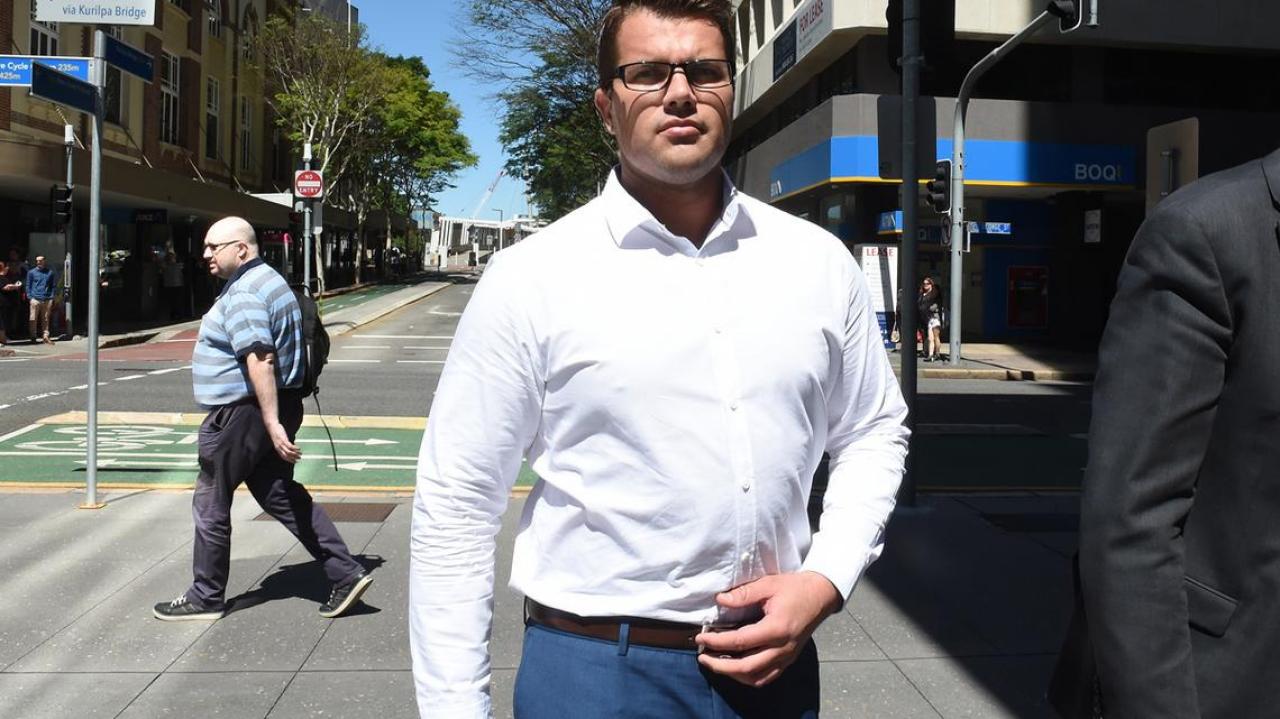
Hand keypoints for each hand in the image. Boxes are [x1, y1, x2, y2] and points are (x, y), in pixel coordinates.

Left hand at [266, 421, 301, 462]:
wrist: (272, 427)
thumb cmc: (276, 433)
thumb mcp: (279, 440)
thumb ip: (284, 444)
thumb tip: (290, 446)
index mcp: (277, 449)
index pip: (284, 457)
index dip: (290, 460)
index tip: (295, 462)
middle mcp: (279, 448)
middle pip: (287, 456)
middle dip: (293, 458)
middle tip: (299, 458)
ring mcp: (281, 444)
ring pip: (288, 452)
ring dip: (295, 454)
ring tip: (300, 453)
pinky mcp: (283, 440)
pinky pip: (290, 446)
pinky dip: (295, 448)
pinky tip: (299, 448)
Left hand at [696, 572, 840, 687]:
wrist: (821, 595)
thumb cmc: (795, 588)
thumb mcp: (768, 584)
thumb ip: (744, 594)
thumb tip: (720, 600)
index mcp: (776, 628)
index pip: (740, 641)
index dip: (717, 641)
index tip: (701, 637)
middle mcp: (782, 648)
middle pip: (746, 667)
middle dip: (720, 665)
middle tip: (702, 657)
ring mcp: (787, 656)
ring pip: (756, 677)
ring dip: (733, 674)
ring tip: (716, 663)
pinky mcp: (789, 659)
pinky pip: (767, 677)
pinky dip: (749, 677)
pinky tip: (736, 669)